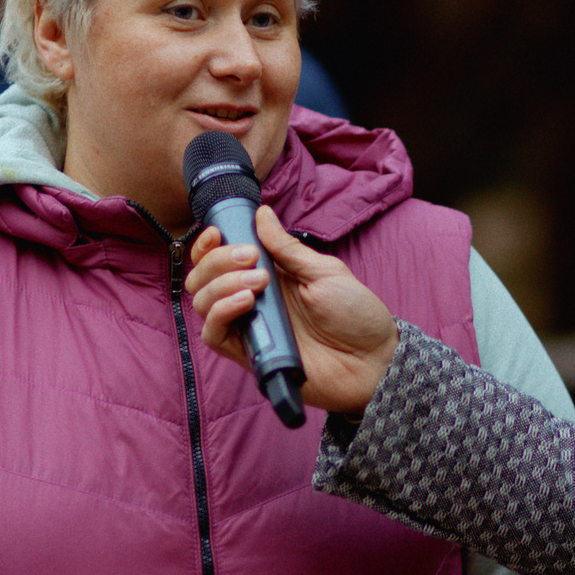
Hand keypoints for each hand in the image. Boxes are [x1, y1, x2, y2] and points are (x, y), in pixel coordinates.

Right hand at [184, 205, 399, 413]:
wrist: (372, 360)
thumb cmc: (355, 315)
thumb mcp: (324, 271)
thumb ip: (287, 247)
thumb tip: (262, 214)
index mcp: (268, 276)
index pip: (219, 259)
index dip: (208, 245)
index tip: (217, 233)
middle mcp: (252, 300)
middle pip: (203, 278)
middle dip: (218, 261)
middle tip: (251, 259)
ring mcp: (249, 327)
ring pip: (202, 303)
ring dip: (222, 284)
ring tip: (258, 283)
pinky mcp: (250, 354)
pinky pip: (214, 336)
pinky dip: (221, 312)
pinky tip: (246, 302)